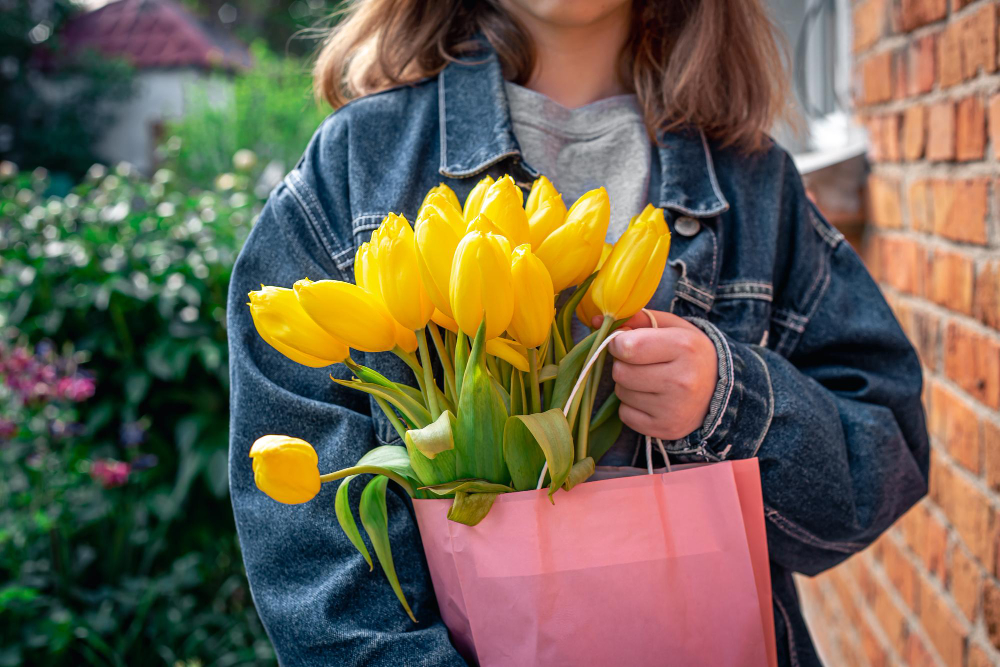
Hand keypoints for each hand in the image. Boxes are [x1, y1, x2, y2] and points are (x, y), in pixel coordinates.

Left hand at [597, 310, 718, 440]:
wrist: (719, 390)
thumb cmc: (688, 352)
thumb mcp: (670, 327)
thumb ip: (635, 319)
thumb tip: (594, 321)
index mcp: (684, 347)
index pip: (627, 346)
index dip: (618, 344)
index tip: (625, 343)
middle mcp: (682, 380)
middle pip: (621, 372)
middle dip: (623, 365)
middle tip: (640, 364)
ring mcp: (674, 408)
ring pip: (621, 393)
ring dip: (627, 386)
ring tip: (649, 381)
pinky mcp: (666, 428)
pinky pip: (625, 415)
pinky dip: (631, 406)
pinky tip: (651, 399)